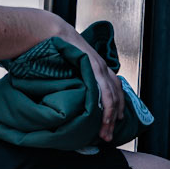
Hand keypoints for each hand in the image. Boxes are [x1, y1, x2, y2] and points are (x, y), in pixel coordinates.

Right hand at [66, 24, 124, 142]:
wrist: (52, 33)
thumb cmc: (55, 48)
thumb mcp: (66, 66)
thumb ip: (70, 78)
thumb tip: (63, 92)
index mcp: (97, 67)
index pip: (113, 88)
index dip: (117, 105)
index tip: (115, 120)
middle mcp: (102, 68)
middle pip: (116, 96)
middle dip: (115, 117)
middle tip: (109, 135)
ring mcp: (100, 69)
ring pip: (113, 98)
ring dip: (111, 118)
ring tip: (106, 134)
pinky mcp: (95, 70)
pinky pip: (105, 93)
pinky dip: (108, 107)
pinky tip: (106, 119)